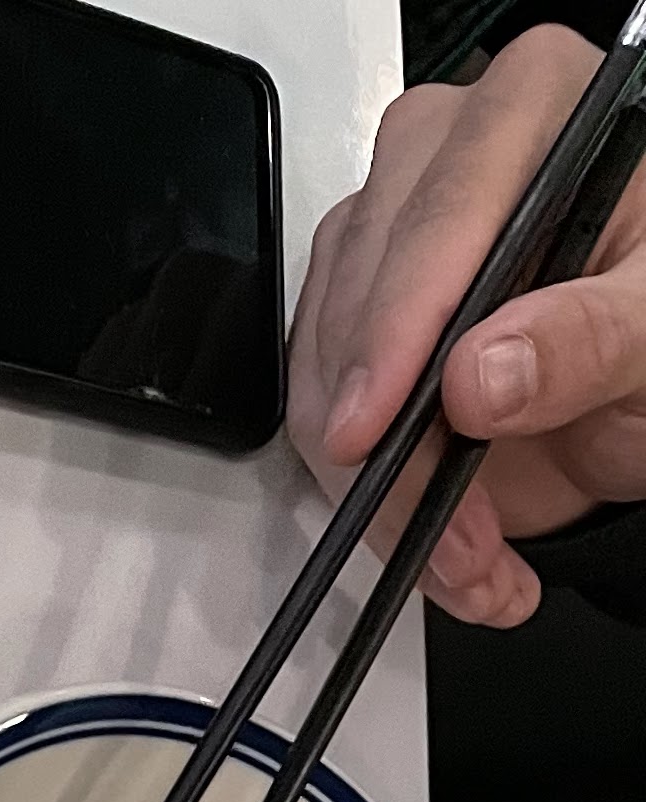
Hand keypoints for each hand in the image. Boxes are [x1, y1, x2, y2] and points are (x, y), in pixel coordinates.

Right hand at [289, 25, 645, 626]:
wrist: (639, 381)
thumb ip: (589, 340)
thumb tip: (479, 375)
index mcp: (538, 104)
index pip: (443, 212)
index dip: (398, 327)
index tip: (373, 431)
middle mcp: (445, 154)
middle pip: (368, 299)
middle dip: (399, 446)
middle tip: (464, 546)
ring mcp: (388, 234)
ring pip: (329, 373)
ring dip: (386, 494)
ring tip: (473, 562)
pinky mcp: (354, 311)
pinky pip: (323, 416)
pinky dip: (374, 502)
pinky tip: (442, 544)